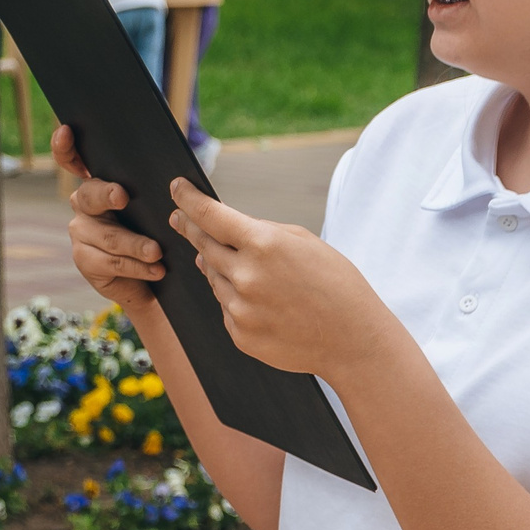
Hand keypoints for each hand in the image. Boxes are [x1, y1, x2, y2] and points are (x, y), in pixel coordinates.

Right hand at [54, 125, 163, 308]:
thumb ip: (152, 191)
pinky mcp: (85, 260)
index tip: (66, 132)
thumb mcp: (155, 208)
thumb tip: (177, 178)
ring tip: (157, 252)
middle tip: (123, 196)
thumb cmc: (156, 233)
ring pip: (108, 236)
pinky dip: (137, 266)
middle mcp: (83, 204)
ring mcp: (81, 232)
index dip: (64, 147)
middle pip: (90, 195)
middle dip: (107, 194)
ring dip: (136, 244)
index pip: (73, 160)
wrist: (152, 276)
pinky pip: (111, 262)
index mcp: (99, 184)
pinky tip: (156, 269)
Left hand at [166, 178, 399, 381]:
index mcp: (263, 244)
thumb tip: (218, 233)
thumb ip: (259, 232)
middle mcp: (245, 276)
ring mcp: (240, 309)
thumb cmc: (335, 284)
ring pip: (213, 277)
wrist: (353, 339)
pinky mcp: (239, 335)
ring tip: (250, 270)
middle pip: (203, 244)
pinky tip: (264, 302)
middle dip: (191, 229)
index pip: (210, 215)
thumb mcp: (303, 241)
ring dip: (220, 268)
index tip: (176, 189)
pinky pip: (225, 308)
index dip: (188, 199)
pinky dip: (236, 299)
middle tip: (180, 219)